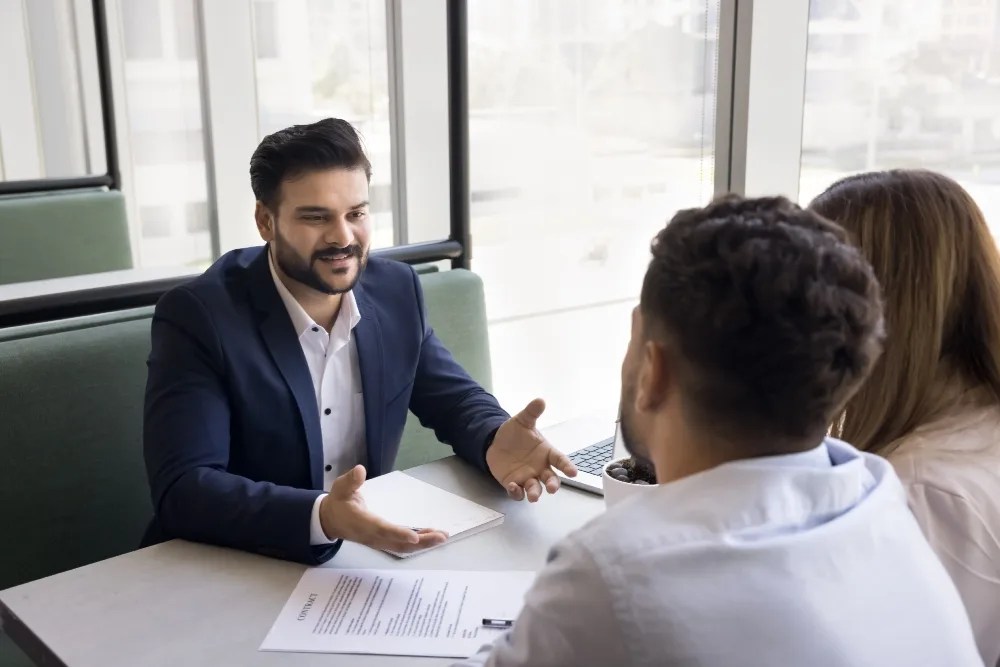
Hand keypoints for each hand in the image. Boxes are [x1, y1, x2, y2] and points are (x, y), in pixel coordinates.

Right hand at [319, 465, 448, 552]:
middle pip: (398, 543)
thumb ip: (350, 481)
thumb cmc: (338, 502)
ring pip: (402, 547)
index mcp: (362, 522)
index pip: (382, 529)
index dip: (398, 533)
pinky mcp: (383, 542)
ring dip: (423, 544)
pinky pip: (402, 546)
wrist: (331, 520)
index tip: (415, 537)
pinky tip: (431, 536)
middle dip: (421, 542)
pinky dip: (417, 543)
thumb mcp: (340, 488)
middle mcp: (372, 535)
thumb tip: (360, 470)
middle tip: (441, 536)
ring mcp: (378, 541)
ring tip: (442, 536)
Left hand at [486, 398, 577, 501]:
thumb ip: (531, 412)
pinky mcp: (514, 484)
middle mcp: (540, 468)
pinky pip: (517, 492)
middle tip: (552, 489)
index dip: (567, 466)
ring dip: (535, 493)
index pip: (560, 460)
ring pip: (535, 489)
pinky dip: (516, 492)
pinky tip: (513, 486)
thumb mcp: (522, 421)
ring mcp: (527, 477)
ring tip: (533, 497)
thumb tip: (540, 400)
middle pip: (551, 479)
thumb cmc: (514, 433)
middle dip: (553, 485)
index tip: (573, 472)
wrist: (495, 442)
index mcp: (546, 453)